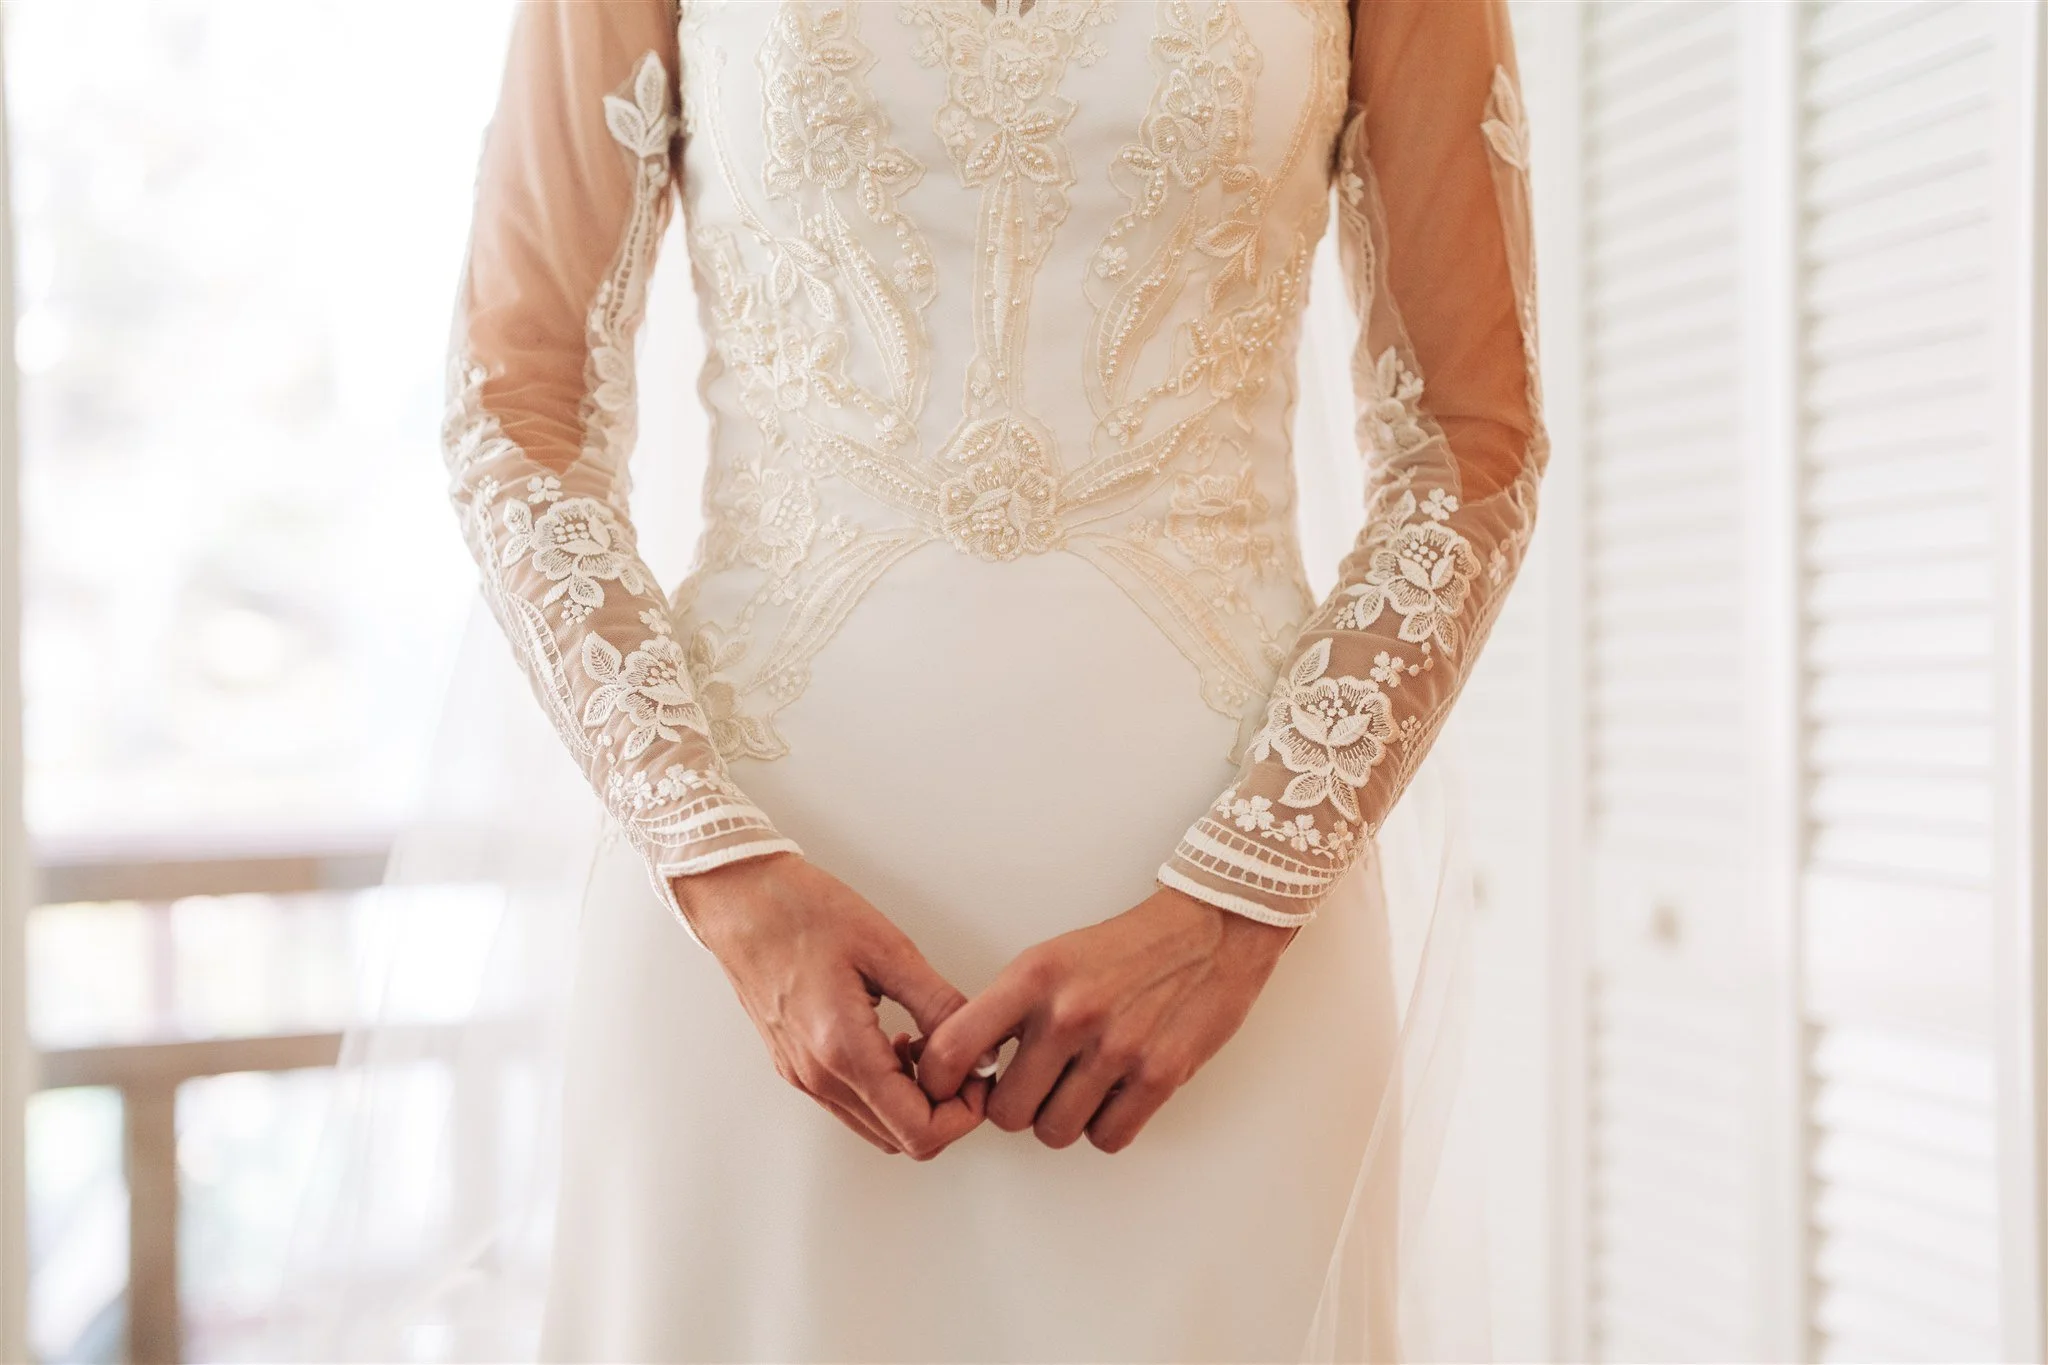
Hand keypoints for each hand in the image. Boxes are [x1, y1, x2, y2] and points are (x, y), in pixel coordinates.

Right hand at [673, 851, 987, 1159]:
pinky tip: (896, 1043)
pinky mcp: (796, 1067)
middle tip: (965, 1061)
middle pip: (901, 1140)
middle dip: (946, 1110)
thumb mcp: (888, 949)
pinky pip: (852, 1105)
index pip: (919, 1130)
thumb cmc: (801, 911)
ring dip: (915, 1102)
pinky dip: (885, 1090)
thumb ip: (939, 1004)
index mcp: (842, 1049)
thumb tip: (981, 1045)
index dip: (964, 1111)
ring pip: (877, 1128)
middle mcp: (819, 1075)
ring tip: (929, 1044)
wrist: (739, 899)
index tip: (980, 1072)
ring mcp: (803, 1076)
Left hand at [917, 886, 1295, 1153]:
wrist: (1210, 930)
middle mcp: (1068, 1014)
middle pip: (1006, 1112)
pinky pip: (1108, 1138)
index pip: (954, 1049)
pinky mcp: (1160, 1075)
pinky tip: (1113, 1098)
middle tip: (1036, 1088)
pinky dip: (1106, 1128)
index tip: (953, 1089)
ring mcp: (1116, 1048)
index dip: (943, 1082)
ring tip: (1079, 1089)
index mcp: (1032, 978)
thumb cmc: (1127, 948)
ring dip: (1063, 1120)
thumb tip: (968, 1066)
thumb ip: (1008, 1010)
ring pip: (1054, 1132)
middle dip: (1017, 1108)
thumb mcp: (1050, 959)